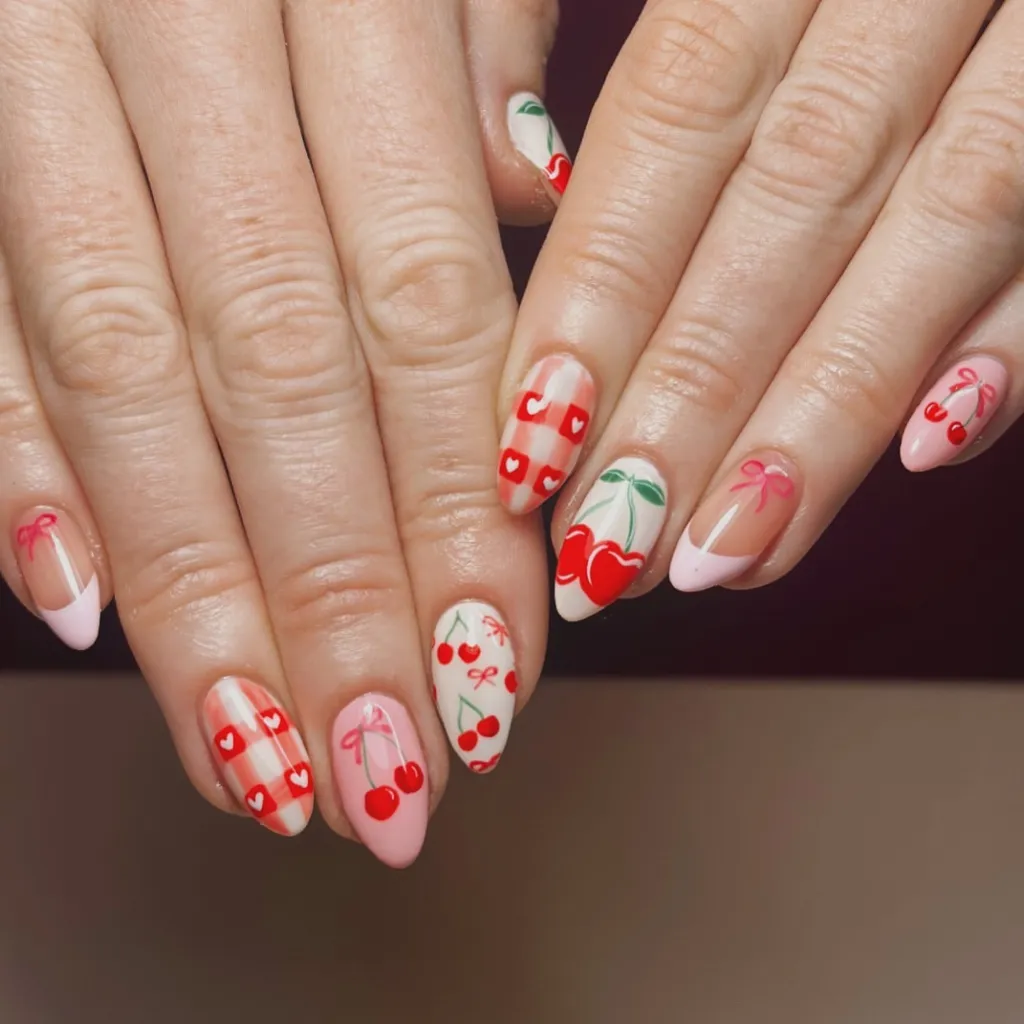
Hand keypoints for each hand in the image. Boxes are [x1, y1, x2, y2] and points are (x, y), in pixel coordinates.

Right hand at [0, 0, 568, 863]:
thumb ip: (475, 52)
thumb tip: (530, 195)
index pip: (425, 317)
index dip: (461, 515)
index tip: (494, 672)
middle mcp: (184, 28)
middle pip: (283, 376)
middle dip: (338, 599)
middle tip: (390, 771)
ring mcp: (33, 62)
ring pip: (125, 372)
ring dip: (198, 594)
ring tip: (264, 762)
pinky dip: (24, 463)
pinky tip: (78, 605)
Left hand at [496, 0, 1021, 617]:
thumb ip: (673, 53)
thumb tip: (536, 180)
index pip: (674, 116)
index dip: (599, 293)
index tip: (530, 450)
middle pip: (790, 197)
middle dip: (692, 395)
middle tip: (611, 549)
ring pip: (940, 222)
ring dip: (824, 413)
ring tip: (725, 556)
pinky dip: (1015, 332)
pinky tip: (934, 446)